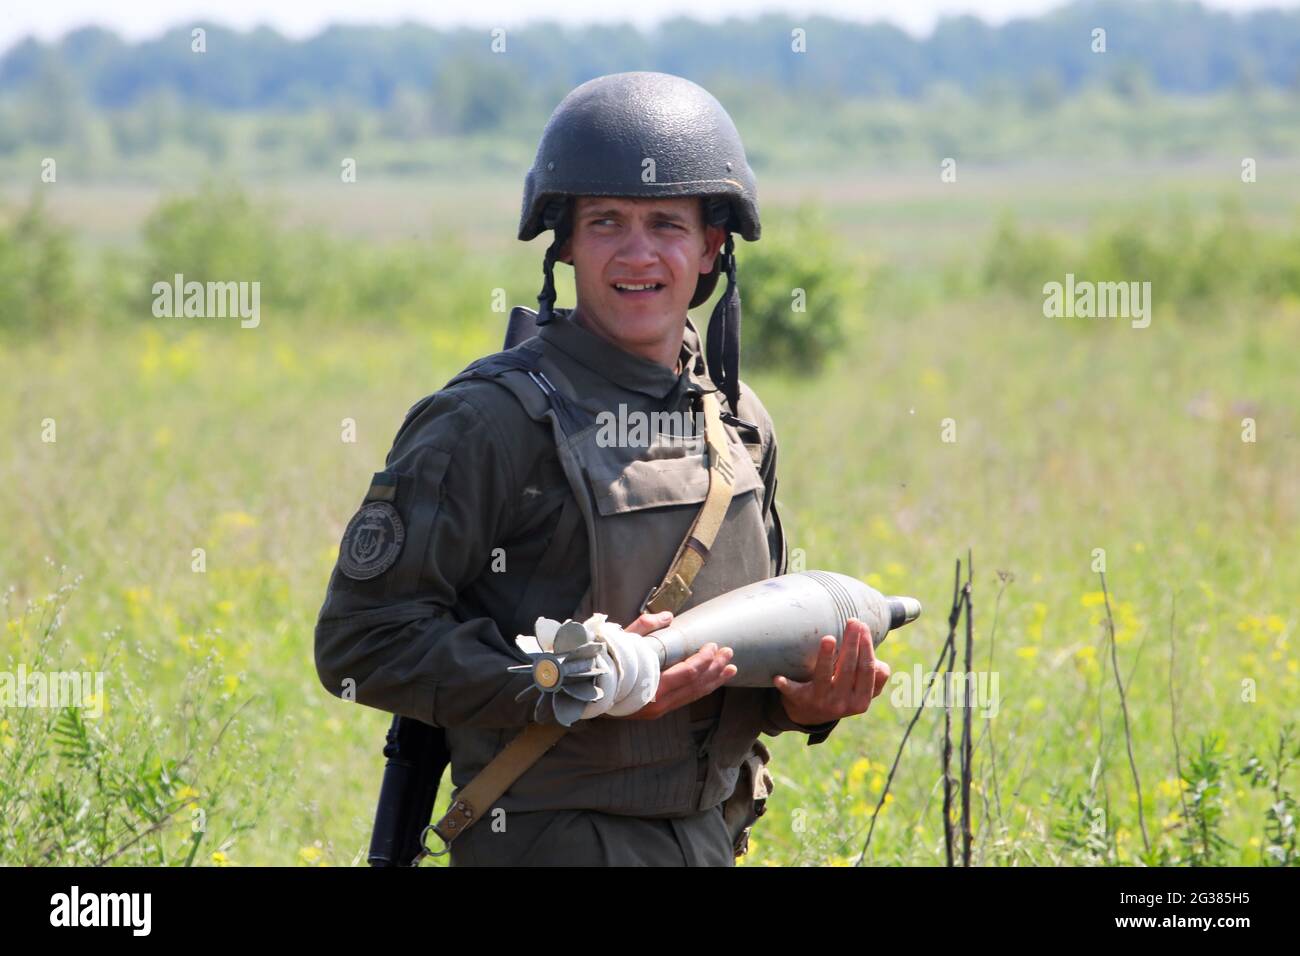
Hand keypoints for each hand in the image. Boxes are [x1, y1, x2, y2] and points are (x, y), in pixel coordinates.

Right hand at [612, 609, 736, 720]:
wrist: (583, 692)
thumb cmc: (601, 665)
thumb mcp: (620, 642)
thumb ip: (644, 627)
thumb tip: (668, 616)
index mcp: (650, 688)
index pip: (687, 673)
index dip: (703, 660)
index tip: (713, 645)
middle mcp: (657, 704)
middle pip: (695, 685)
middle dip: (715, 669)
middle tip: (729, 653)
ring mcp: (658, 710)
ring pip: (693, 695)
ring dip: (713, 681)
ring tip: (730, 669)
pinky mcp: (657, 710)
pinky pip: (685, 699)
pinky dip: (701, 689)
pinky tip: (711, 681)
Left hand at [772, 618, 890, 725]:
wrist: (811, 714)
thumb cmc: (842, 691)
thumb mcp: (861, 690)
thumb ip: (876, 677)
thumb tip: (879, 665)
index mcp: (861, 701)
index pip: (866, 670)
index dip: (866, 648)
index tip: (863, 627)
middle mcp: (842, 704)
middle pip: (848, 669)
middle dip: (851, 643)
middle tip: (852, 621)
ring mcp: (820, 702)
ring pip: (823, 676)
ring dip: (825, 658)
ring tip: (828, 638)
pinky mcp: (800, 700)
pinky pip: (793, 691)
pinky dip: (786, 685)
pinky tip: (778, 677)